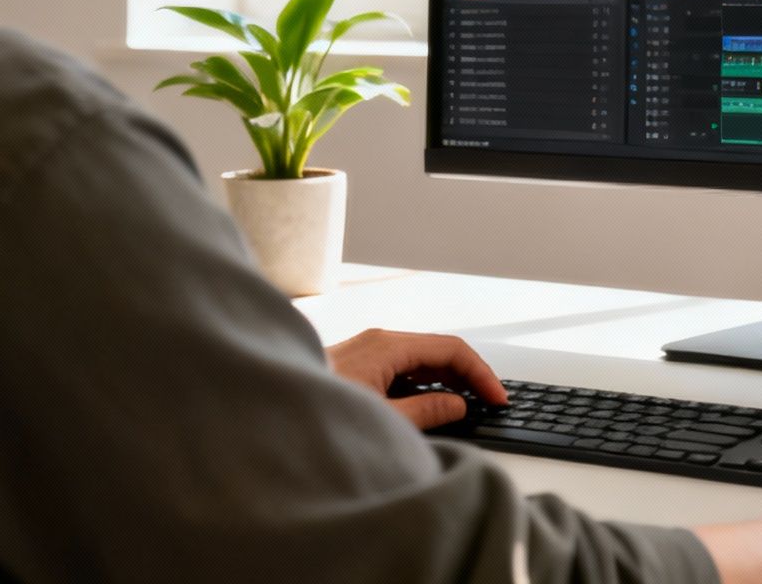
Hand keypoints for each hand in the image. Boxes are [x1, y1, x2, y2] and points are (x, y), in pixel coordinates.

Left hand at [326, 328, 508, 430]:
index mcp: (388, 346)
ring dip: (446, 381)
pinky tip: (430, 405)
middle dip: (468, 375)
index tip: (497, 398)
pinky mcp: (357, 366)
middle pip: (438, 351)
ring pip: (420, 360)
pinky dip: (424, 384)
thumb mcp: (381, 419)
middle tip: (490, 403)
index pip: (451, 349)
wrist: (264, 411)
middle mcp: (378, 342)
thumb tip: (456, 405)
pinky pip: (402, 369)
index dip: (481, 374)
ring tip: (467, 406)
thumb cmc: (313, 413)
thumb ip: (425, 413)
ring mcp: (366, 352)